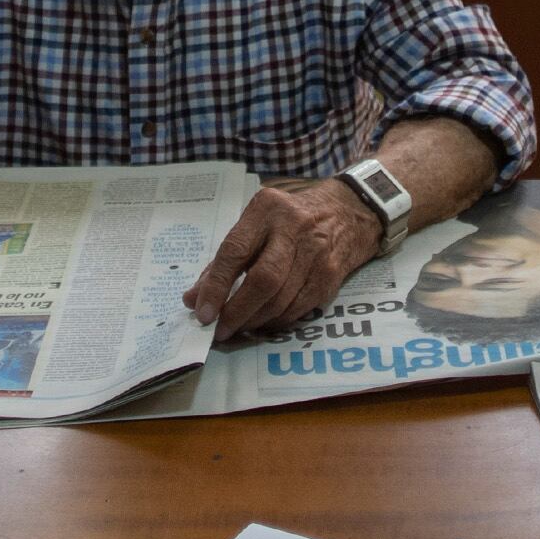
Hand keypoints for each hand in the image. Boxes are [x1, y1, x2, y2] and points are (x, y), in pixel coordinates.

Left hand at [183, 181, 383, 340]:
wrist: (346, 212)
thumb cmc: (288, 220)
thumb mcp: (255, 225)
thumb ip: (223, 261)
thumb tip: (193, 299)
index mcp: (265, 209)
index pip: (235, 251)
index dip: (216, 286)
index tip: (202, 313)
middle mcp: (293, 227)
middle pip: (263, 280)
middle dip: (238, 311)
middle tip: (220, 330)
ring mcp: (316, 251)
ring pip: (281, 299)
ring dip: (255, 320)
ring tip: (239, 327)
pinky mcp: (331, 274)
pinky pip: (299, 308)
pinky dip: (277, 320)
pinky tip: (264, 321)